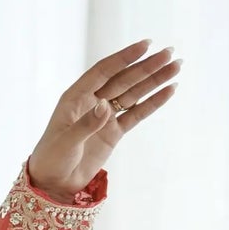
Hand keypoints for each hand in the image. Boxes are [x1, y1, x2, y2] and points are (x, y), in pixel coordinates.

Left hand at [26, 37, 181, 198]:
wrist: (53, 184)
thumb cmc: (52, 160)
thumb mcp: (66, 142)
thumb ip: (86, 124)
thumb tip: (105, 106)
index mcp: (76, 97)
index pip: (104, 71)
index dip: (125, 58)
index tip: (146, 45)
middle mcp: (92, 102)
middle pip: (124, 79)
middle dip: (147, 66)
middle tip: (170, 53)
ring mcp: (105, 117)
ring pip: (134, 94)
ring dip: (154, 80)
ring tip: (176, 66)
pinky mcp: (113, 132)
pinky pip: (136, 114)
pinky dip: (152, 103)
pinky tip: (169, 90)